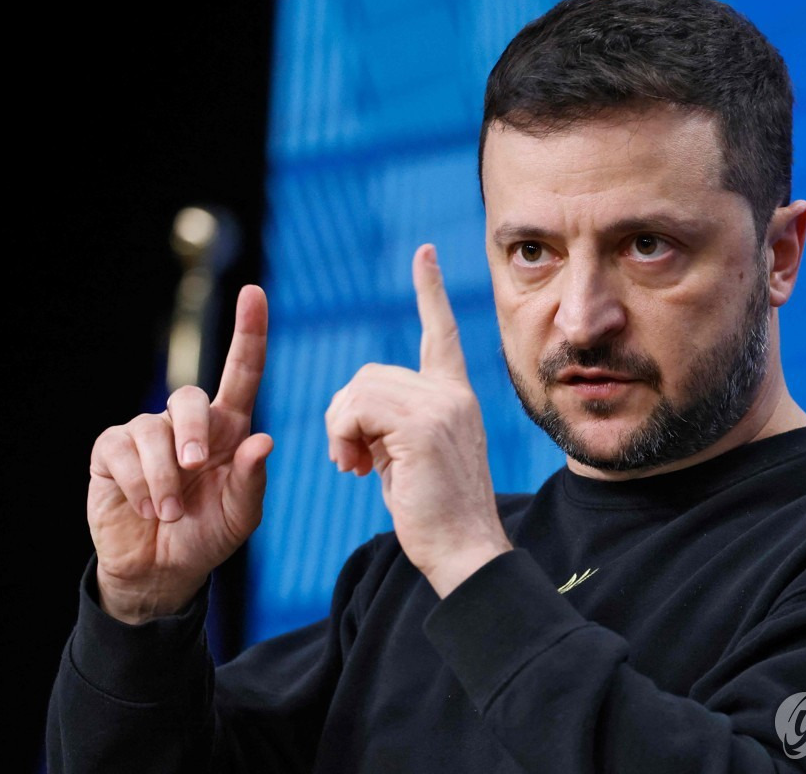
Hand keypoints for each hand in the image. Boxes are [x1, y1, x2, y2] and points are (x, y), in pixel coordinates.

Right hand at [87, 285, 273, 623]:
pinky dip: (136, 484)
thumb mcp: (241, 514)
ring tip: (168, 512)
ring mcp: (147, 434)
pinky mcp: (112, 451)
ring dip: (163, 478)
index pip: (242, 372)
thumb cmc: (209, 534)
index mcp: (229, 429)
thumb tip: (262, 439)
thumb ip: (252, 479)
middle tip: (195, 470)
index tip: (254, 293)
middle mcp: (188, 424)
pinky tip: (146, 508)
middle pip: (189, 399)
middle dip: (192, 433)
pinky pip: (120, 451)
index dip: (249, 332)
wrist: (163, 570)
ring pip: (153, 430)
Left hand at [325, 244, 511, 596]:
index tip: (423, 254)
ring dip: (340, 429)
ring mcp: (441, 407)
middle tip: (349, 459)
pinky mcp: (423, 427)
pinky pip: (358, 408)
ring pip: (360, 389)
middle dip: (345, 414)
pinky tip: (355, 469)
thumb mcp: (414, 458)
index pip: (441, 333)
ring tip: (352, 467)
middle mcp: (453, 394)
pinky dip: (342, 436)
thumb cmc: (437, 516)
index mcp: (456, 397)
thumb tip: (358, 414)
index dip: (430, 292)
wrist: (465, 552)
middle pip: (370, 374)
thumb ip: (395, 423)